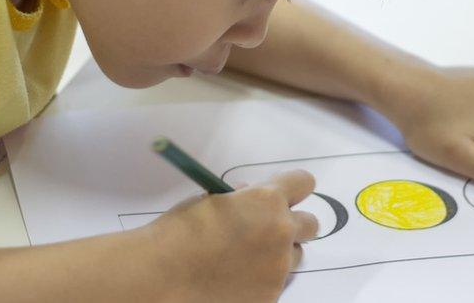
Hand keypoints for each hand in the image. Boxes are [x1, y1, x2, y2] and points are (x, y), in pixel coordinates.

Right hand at [145, 169, 318, 302]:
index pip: (303, 182)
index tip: (283, 194)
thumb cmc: (180, 232)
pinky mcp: (271, 296)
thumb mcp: (211, 200)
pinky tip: (233, 280)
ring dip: (279, 254)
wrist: (163, 275)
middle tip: (266, 230)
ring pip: (295, 257)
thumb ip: (240, 199)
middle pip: (310, 224)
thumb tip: (249, 198)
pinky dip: (260, 280)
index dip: (292, 187)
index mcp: (268, 200)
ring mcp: (279, 268)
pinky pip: (275, 283)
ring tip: (245, 259)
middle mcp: (281, 232)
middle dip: (292, 224)